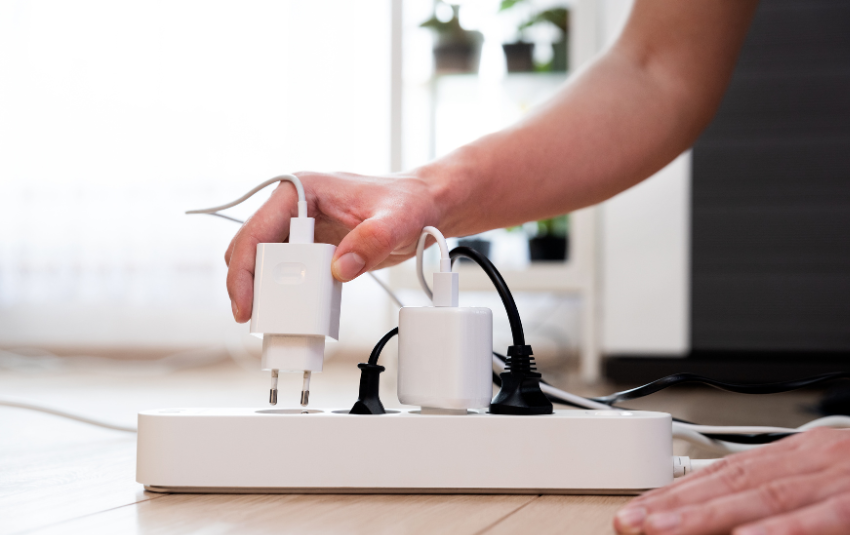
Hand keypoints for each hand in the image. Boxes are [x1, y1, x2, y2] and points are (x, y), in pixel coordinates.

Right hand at [224, 170, 442, 322]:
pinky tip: (296, 314)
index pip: (256, 230)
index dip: (244, 269)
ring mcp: (302, 229)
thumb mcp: (396, 220)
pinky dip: (287, 295)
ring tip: (275, 322)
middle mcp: (295, 207)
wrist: (423, 207)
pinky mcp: (312, 249)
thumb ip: (371, 240)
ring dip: (266, 293)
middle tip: (258, 320)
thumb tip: (340, 268)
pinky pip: (288, 274)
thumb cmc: (408, 202)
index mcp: (303, 190)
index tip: (246, 305)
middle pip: (251, 249)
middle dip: (249, 286)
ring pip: (264, 264)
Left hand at [614, 428, 849, 534]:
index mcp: (805, 453)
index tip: (640, 509)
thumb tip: (742, 518)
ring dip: (708, 516)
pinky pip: (823, 518)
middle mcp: (817, 457)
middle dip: (676, 506)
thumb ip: (792, 494)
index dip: (678, 492)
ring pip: (764, 498)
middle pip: (732, 483)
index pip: (727, 472)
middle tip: (631, 523)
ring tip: (662, 531)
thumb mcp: (834, 475)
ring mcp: (842, 476)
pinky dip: (782, 531)